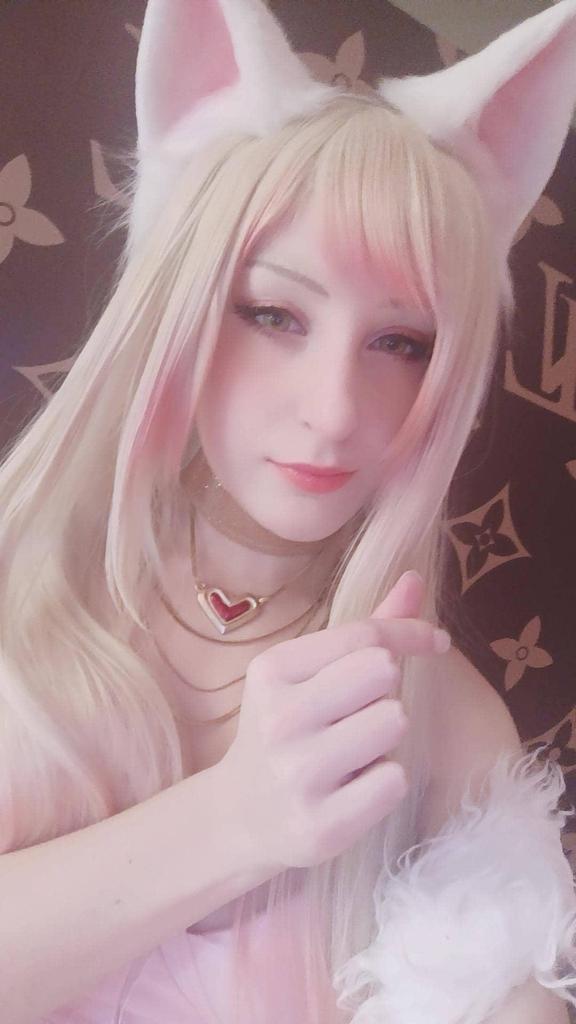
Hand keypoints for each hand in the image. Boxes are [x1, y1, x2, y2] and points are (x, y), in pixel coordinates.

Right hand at [218, 571, 449, 871]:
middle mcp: (280, 719)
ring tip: (354, 750)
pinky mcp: (321, 826)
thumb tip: (415, 577)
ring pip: (394, 722)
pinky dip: (385, 780)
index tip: (435, 641)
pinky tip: (352, 787)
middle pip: (383, 671)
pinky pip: (394, 780)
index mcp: (273, 670)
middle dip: (386, 689)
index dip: (413, 632)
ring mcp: (298, 775)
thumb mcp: (311, 672)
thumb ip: (367, 628)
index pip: (366, 634)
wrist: (241, 814)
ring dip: (387, 735)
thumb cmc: (289, 729)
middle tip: (361, 710)